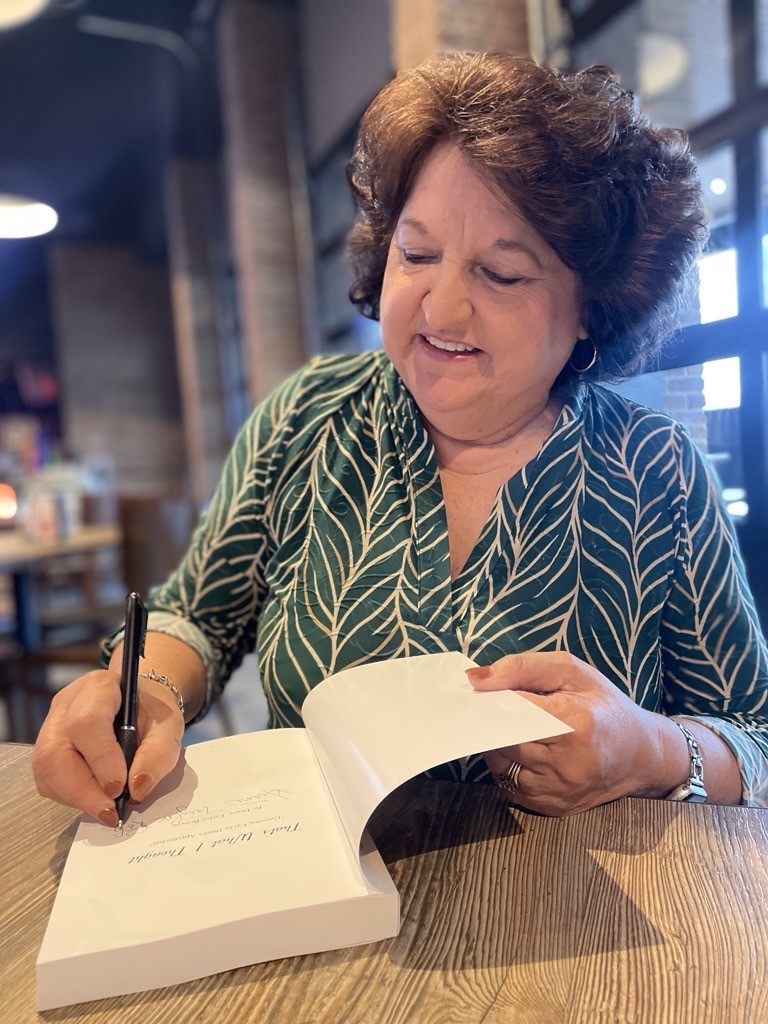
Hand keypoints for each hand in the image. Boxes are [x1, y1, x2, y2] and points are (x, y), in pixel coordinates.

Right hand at [32, 669, 183, 826]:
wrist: (140, 706)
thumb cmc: (152, 715)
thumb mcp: (169, 728)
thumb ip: (158, 755)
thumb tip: (136, 789)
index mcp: (99, 687)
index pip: (87, 722)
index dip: (101, 759)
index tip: (119, 788)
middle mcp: (67, 704)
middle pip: (54, 751)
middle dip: (81, 790)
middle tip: (110, 812)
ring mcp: (51, 726)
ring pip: (46, 769)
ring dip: (75, 797)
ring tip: (106, 806)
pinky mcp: (46, 748)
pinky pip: (47, 780)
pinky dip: (70, 796)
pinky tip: (94, 796)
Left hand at [467, 651, 673, 815]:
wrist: (640, 756)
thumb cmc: (604, 707)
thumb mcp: (572, 672)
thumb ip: (522, 668)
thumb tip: (476, 678)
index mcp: (575, 724)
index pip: (514, 709)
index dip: (495, 698)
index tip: (485, 689)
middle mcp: (566, 763)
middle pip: (503, 738)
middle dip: (492, 721)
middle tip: (496, 707)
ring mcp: (558, 790)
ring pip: (501, 762)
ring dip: (498, 743)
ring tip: (515, 728)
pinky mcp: (551, 807)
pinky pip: (508, 783)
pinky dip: (508, 765)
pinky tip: (524, 750)